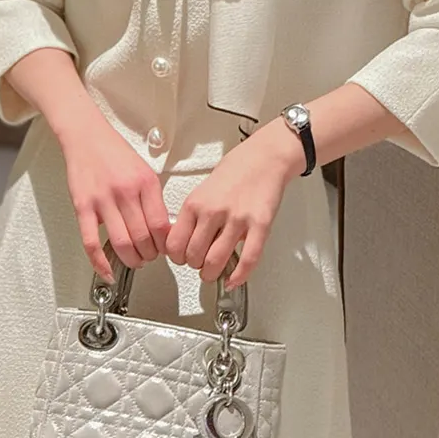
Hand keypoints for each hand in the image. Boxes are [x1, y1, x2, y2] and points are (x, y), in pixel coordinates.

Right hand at [58, 114, 170, 280]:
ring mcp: (102, 200)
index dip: (164, 244)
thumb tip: (162, 230)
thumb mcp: (145, 172)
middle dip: (149, 255)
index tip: (164, 249)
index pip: (160, 225)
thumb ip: (153, 200)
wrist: (86, 137)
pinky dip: (100, 262)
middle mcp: (125, 192)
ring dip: (131, 259)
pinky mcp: (82, 207)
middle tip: (149, 257)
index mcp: (145, 183)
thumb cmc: (116, 154)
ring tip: (134, 261)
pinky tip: (108, 271)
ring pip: (121, 243)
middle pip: (143, 237)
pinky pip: (91, 242)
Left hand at [165, 118, 304, 286]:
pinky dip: (238, 276)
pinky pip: (248, 259)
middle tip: (200, 264)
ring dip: (212, 274)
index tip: (181, 258)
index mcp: (195, 203)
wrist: (264, 158)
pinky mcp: (260, 225)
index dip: (176, 258)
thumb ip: (192, 216)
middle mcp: (213, 212)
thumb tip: (182, 243)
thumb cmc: (235, 172)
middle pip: (193, 256)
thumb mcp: (202, 191)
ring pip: (215, 262)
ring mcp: (237, 220)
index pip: (174, 244)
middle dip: (195, 266)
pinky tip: (233, 280)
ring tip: (214, 272)